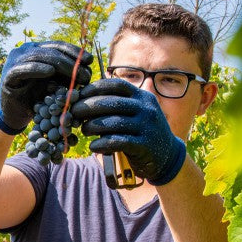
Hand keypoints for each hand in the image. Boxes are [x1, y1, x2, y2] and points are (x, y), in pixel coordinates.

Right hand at [0, 41, 92, 134]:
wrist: (15, 115)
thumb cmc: (36, 98)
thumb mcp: (55, 84)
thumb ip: (66, 75)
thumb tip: (88, 69)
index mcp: (36, 49)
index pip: (58, 45)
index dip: (75, 52)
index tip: (90, 60)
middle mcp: (25, 51)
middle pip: (52, 50)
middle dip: (71, 62)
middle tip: (86, 75)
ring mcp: (14, 61)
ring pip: (40, 56)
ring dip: (60, 65)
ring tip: (75, 75)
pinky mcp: (8, 74)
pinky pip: (23, 68)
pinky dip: (37, 69)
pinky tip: (49, 71)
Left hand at [71, 78, 186, 184]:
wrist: (167, 156)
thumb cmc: (141, 132)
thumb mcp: (134, 113)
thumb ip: (116, 105)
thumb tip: (82, 100)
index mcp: (142, 97)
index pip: (117, 85)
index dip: (95, 88)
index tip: (79, 94)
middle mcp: (146, 109)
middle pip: (112, 102)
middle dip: (89, 107)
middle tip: (74, 113)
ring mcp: (147, 127)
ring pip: (114, 122)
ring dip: (93, 125)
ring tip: (84, 130)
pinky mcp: (145, 145)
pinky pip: (119, 141)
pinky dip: (102, 143)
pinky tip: (93, 146)